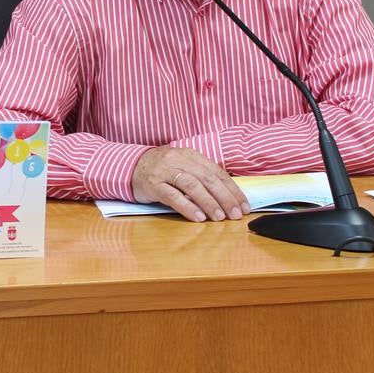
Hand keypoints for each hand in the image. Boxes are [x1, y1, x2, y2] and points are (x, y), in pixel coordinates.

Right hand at [131, 146, 248, 222]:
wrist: (129, 166)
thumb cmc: (161, 169)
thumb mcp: (182, 166)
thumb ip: (201, 176)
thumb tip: (227, 195)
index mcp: (190, 155)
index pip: (217, 172)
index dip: (232, 189)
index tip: (243, 205)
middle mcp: (179, 160)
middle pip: (207, 178)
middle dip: (225, 197)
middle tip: (235, 214)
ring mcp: (165, 171)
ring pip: (192, 186)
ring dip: (209, 202)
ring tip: (219, 217)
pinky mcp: (153, 184)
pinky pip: (172, 196)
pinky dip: (187, 207)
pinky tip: (198, 217)